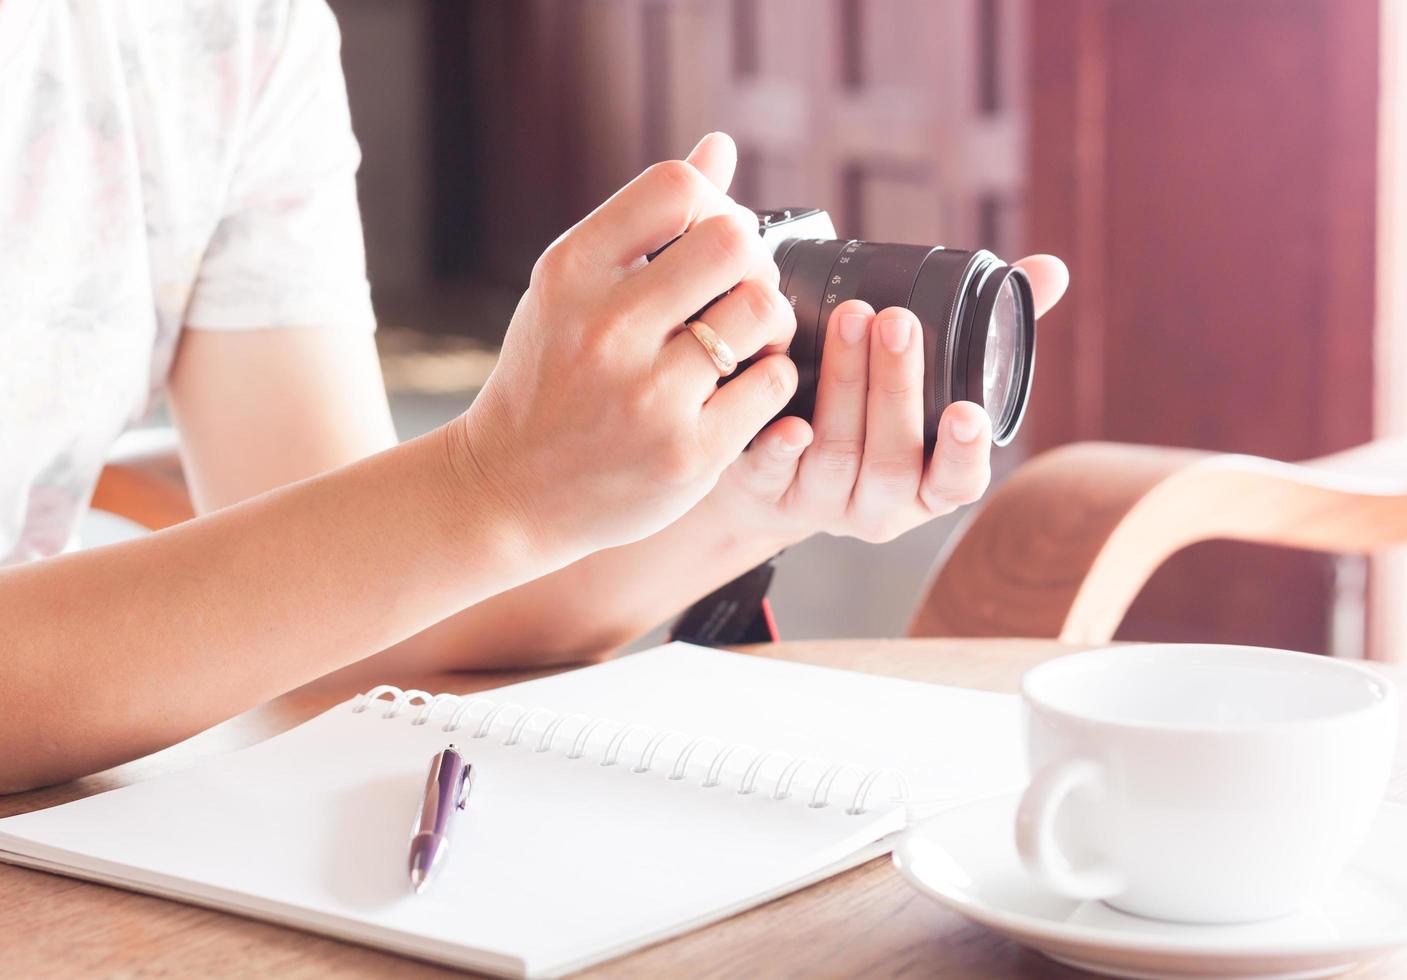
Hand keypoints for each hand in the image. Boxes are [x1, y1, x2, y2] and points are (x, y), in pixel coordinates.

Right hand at [454, 135, 796, 563]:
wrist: (508, 492)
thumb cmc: (548, 378)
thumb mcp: (572, 291)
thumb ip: (646, 223)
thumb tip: (719, 148)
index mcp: (571, 274)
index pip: (676, 188)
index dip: (715, 202)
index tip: (710, 238)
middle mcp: (605, 329)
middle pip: (733, 242)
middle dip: (752, 259)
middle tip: (739, 290)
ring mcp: (647, 396)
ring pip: (763, 310)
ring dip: (772, 320)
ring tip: (748, 340)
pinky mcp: (688, 454)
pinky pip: (774, 384)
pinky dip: (771, 379)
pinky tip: (741, 390)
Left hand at [706, 256, 1068, 545]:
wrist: (776, 478)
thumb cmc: (873, 419)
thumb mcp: (932, 387)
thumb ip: (988, 334)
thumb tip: (1049, 271)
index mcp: (929, 486)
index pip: (957, 482)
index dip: (964, 452)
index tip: (967, 411)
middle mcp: (881, 505)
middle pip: (893, 460)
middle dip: (896, 389)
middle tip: (895, 320)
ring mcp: (824, 503)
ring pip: (838, 455)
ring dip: (845, 385)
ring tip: (850, 318)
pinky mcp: (769, 495)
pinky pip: (774, 478)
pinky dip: (782, 449)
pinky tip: (789, 420)